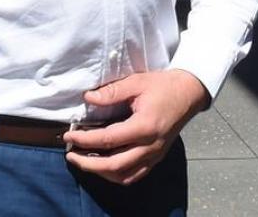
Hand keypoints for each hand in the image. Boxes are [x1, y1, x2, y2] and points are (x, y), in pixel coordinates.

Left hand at [64, 70, 208, 185]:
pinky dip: (117, 175)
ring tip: (84, 161)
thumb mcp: (136, 82)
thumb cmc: (163, 86)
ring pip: (124, 175)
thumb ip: (112, 92)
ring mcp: (155, 154)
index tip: (69, 135)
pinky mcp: (157, 157)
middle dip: (88, 163)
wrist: (189, 93)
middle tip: (70, 155)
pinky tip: (104, 167)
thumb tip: (88, 98)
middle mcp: (150, 146)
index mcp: (144, 126)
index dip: (85, 139)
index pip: (108, 139)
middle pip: (114, 165)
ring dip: (101, 172)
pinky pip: (135, 175)